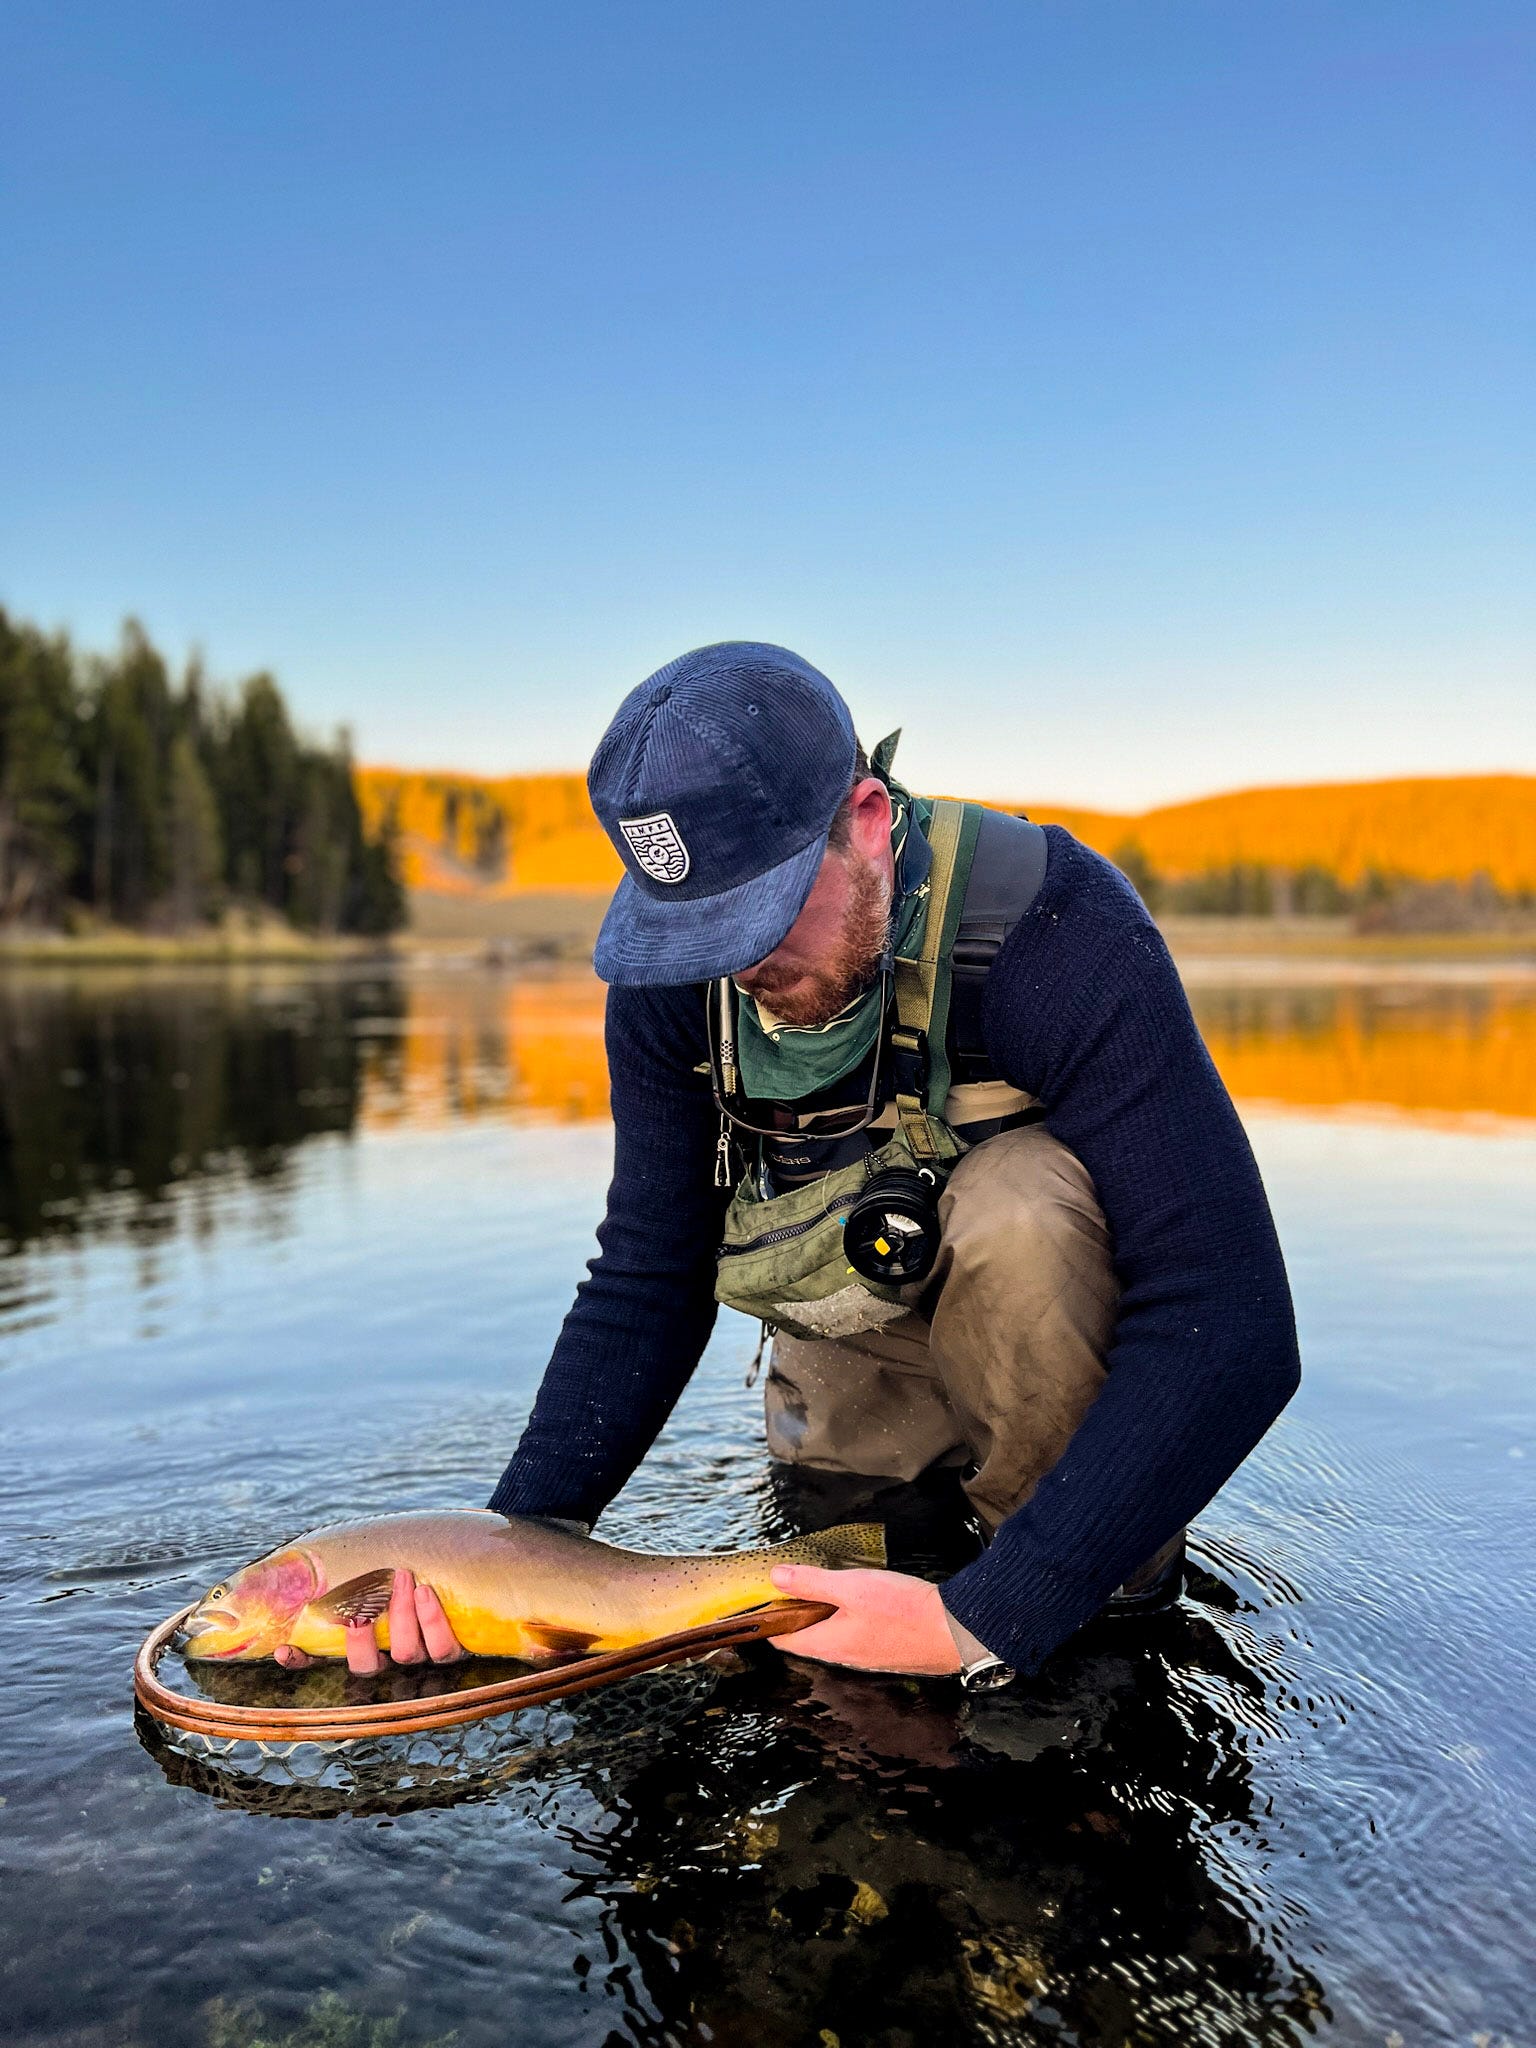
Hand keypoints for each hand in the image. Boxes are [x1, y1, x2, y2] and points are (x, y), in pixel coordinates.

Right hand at [274, 1568, 465, 1672]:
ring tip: (406, 1579)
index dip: (304, 1662)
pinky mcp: (456, 1650)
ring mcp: (424, 1656)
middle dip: (361, 1639)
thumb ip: (355, 1568)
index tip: (287, 1649)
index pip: (325, 1663)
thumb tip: (311, 1551)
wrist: (469, 1558)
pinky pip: (444, 1649)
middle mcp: (392, 1658)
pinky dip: (433, 1621)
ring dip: (401, 1616)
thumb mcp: (380, 1565)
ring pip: (406, 1654)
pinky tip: (426, 1593)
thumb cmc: (415, 1561)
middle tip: (363, 1606)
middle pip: (367, 1669)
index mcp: (367, 1643)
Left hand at [768, 1564, 963, 1676]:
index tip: (761, 1596)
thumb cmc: (902, 1610)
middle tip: (791, 1582)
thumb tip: (775, 1578)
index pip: (783, 1639)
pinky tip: (856, 1597)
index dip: (769, 1618)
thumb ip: (812, 1582)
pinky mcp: (886, 1650)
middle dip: (795, 1612)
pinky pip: (854, 1634)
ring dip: (821, 1613)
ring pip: (831, 1634)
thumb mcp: (851, 1588)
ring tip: (821, 1584)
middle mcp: (844, 1656)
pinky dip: (844, 1616)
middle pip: (807, 1636)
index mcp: (828, 1644)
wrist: (954, 1631)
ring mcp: (867, 1656)